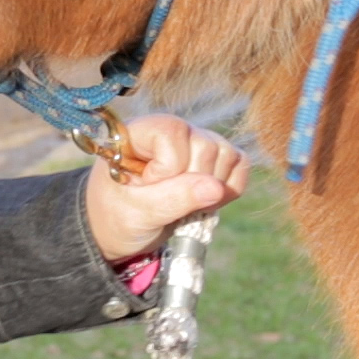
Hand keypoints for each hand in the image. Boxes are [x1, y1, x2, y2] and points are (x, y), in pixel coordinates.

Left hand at [83, 114, 247, 260]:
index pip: (172, 133)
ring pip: (227, 154)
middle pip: (205, 145)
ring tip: (183, 203)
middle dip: (192, 183)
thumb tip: (216, 188)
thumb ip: (174, 198)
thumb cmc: (117, 215)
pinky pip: (241, 165)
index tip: (147, 187)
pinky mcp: (215, 158)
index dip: (168, 168)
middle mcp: (171, 129)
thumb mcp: (137, 212)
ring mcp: (196, 141)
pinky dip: (229, 190)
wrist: (121, 229)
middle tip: (167, 201)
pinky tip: (204, 201)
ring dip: (212, 190)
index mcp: (139, 131)